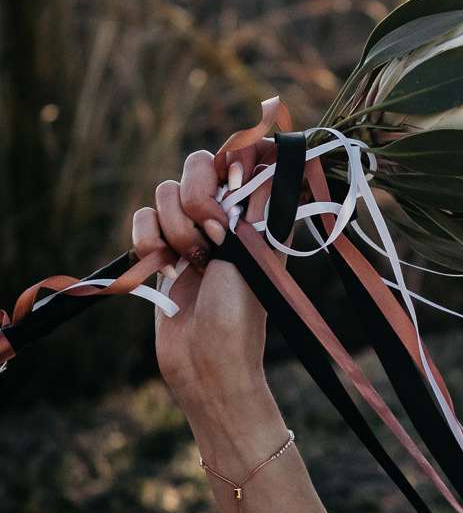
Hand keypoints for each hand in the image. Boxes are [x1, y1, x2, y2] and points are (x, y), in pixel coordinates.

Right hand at [132, 137, 278, 415]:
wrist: (208, 360)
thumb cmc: (241, 312)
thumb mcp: (256, 250)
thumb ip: (255, 201)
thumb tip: (269, 152)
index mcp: (256, 211)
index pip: (240, 156)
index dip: (232, 160)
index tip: (232, 184)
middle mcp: (223, 215)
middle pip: (197, 164)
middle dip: (197, 195)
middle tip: (212, 233)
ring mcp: (190, 232)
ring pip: (165, 192)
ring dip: (174, 227)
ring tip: (191, 263)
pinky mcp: (160, 251)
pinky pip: (142, 218)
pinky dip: (147, 239)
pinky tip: (164, 268)